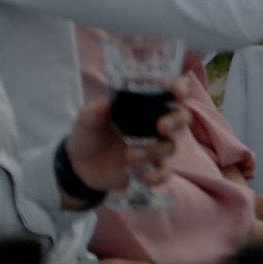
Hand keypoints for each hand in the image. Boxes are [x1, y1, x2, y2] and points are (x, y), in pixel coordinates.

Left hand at [66, 93, 184, 198]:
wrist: (79, 168)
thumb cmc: (88, 136)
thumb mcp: (87, 120)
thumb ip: (95, 111)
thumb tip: (107, 102)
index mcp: (144, 106)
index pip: (170, 92)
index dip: (179, 88)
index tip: (174, 90)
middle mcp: (154, 125)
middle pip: (182, 117)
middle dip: (177, 120)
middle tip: (161, 126)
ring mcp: (154, 147)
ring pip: (170, 146)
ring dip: (153, 151)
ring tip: (128, 156)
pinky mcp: (150, 168)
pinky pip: (164, 172)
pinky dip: (157, 175)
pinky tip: (141, 175)